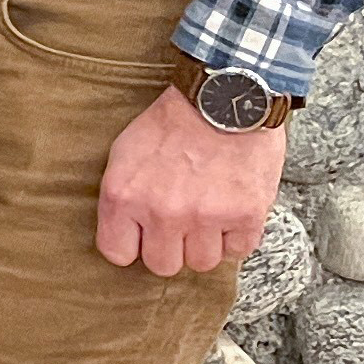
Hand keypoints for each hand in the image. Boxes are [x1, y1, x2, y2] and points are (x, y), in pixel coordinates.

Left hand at [97, 81, 284, 276]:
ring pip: (202, 263)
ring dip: (206, 243)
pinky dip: (237, 235)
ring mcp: (206, 217)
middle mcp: (163, 212)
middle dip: (171, 247)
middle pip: (163, 265)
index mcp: (125, 196)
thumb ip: (122, 196)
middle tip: (180, 222)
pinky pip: (238, 251)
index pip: (117, 253)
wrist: (225, 97)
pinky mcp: (246, 216)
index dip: (132, 245)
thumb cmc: (173, 123)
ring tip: (208, 212)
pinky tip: (231, 209)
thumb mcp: (125, 152)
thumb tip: (125, 236)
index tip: (142, 234)